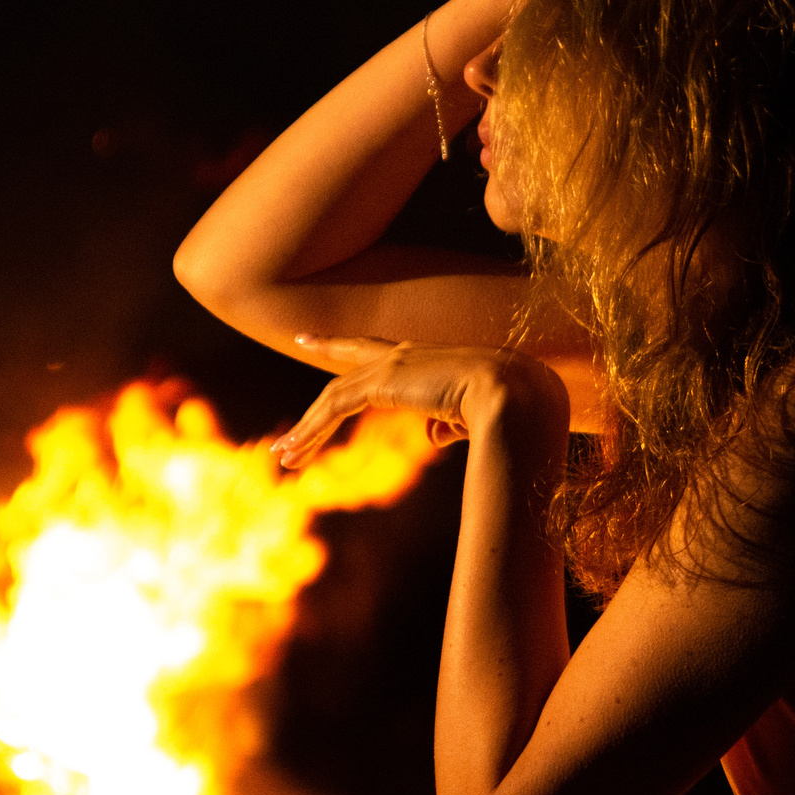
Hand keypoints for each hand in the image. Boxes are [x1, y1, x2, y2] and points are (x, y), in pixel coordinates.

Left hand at [274, 335, 564, 466]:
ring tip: (281, 456)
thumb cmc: (508, 406)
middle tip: (296, 361)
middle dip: (315, 369)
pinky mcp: (380, 383)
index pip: (374, 349)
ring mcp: (390, 366)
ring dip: (306, 429)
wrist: (513, 394)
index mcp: (426, 359)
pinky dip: (310, 431)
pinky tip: (294, 451)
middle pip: (345, 366)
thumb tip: (433, 435)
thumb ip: (448, 423)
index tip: (311, 338)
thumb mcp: (472, 417)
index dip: (342, 345)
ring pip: (333, 397)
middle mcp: (404, 355)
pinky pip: (334, 408)